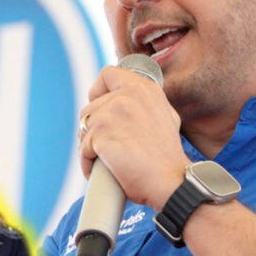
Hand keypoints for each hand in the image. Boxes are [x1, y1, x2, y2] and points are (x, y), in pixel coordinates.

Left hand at [79, 66, 191, 210]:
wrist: (171, 181)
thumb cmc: (167, 156)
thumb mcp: (164, 116)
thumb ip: (143, 103)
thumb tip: (121, 99)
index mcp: (143, 88)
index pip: (107, 74)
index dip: (98, 91)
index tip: (101, 109)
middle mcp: (128, 95)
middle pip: (90, 107)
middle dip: (93, 129)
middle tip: (105, 147)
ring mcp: (113, 114)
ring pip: (83, 127)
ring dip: (89, 146)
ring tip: (104, 161)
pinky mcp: (101, 135)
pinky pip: (83, 149)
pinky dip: (87, 163)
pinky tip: (98, 171)